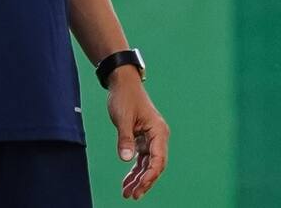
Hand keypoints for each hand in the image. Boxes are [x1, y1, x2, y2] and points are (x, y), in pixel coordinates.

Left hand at [107, 69, 168, 199]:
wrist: (123, 83)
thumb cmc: (125, 97)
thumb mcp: (123, 118)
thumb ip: (125, 139)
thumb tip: (126, 160)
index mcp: (158, 131)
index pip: (158, 159)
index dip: (150, 176)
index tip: (140, 187)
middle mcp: (158, 136)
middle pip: (155, 165)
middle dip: (145, 182)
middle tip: (132, 196)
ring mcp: (151, 139)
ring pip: (148, 165)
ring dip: (138, 179)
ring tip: (127, 194)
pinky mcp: (142, 139)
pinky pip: (141, 160)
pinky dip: (134, 171)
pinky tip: (127, 182)